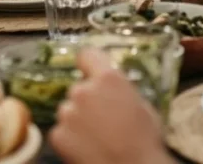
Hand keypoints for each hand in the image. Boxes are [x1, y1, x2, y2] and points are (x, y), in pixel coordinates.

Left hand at [49, 49, 173, 163]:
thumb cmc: (144, 141)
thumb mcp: (142, 106)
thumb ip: (122, 91)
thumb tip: (115, 89)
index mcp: (108, 79)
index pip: (87, 55)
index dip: (89, 63)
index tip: (89, 69)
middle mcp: (83, 91)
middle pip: (79, 89)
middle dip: (88, 100)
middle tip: (103, 118)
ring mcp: (68, 113)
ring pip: (69, 110)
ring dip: (78, 119)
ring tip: (97, 136)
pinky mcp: (57, 134)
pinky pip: (62, 130)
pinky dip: (71, 138)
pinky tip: (88, 147)